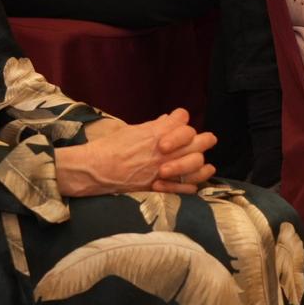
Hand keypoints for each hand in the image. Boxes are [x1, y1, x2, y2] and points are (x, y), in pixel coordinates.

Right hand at [57, 109, 217, 195]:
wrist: (96, 170)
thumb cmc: (109, 147)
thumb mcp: (131, 130)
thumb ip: (153, 126)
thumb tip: (167, 120)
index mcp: (157, 132)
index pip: (183, 119)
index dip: (182, 120)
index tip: (180, 122)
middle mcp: (165, 149)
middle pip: (198, 140)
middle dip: (204, 139)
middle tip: (207, 140)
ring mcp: (165, 168)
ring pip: (197, 162)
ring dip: (203, 162)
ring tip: (207, 163)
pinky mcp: (162, 185)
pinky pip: (188, 185)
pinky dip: (193, 183)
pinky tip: (194, 181)